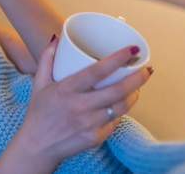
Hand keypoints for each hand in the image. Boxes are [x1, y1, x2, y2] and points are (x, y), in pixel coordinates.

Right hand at [15, 36, 152, 168]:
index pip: (97, 71)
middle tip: (147, 69)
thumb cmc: (38, 112)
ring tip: (137, 86)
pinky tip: (121, 105)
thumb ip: (46, 58)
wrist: (37, 146)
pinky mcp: (95, 138)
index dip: (118, 59)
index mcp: (66, 89)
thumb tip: (57, 39)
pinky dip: (120, 111)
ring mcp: (89, 124)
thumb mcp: (38, 83)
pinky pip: (114, 122)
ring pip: (121, 107)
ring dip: (134, 94)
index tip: (132, 50)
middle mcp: (80, 106)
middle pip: (118, 90)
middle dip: (138, 78)